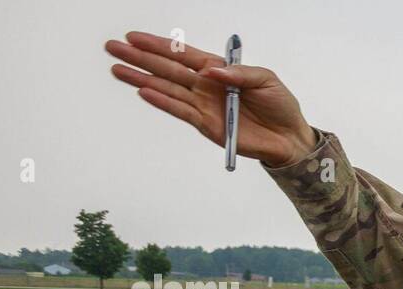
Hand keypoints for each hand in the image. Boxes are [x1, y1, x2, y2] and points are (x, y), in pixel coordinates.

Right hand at [105, 31, 317, 166]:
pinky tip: (144, 91)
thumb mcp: (266, 80)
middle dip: (140, 57)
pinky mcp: (207, 125)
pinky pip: (180, 111)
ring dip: (142, 78)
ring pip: (167, 88)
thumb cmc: (280, 105)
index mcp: (219, 70)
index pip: (183, 53)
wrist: (289, 138)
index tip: (134, 36)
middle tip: (113, 48)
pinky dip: (162, 101)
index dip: (158, 44)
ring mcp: (203, 106)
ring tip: (118, 69)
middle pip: (168, 68)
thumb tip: (213, 72)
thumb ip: (240, 73)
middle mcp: (206, 86)